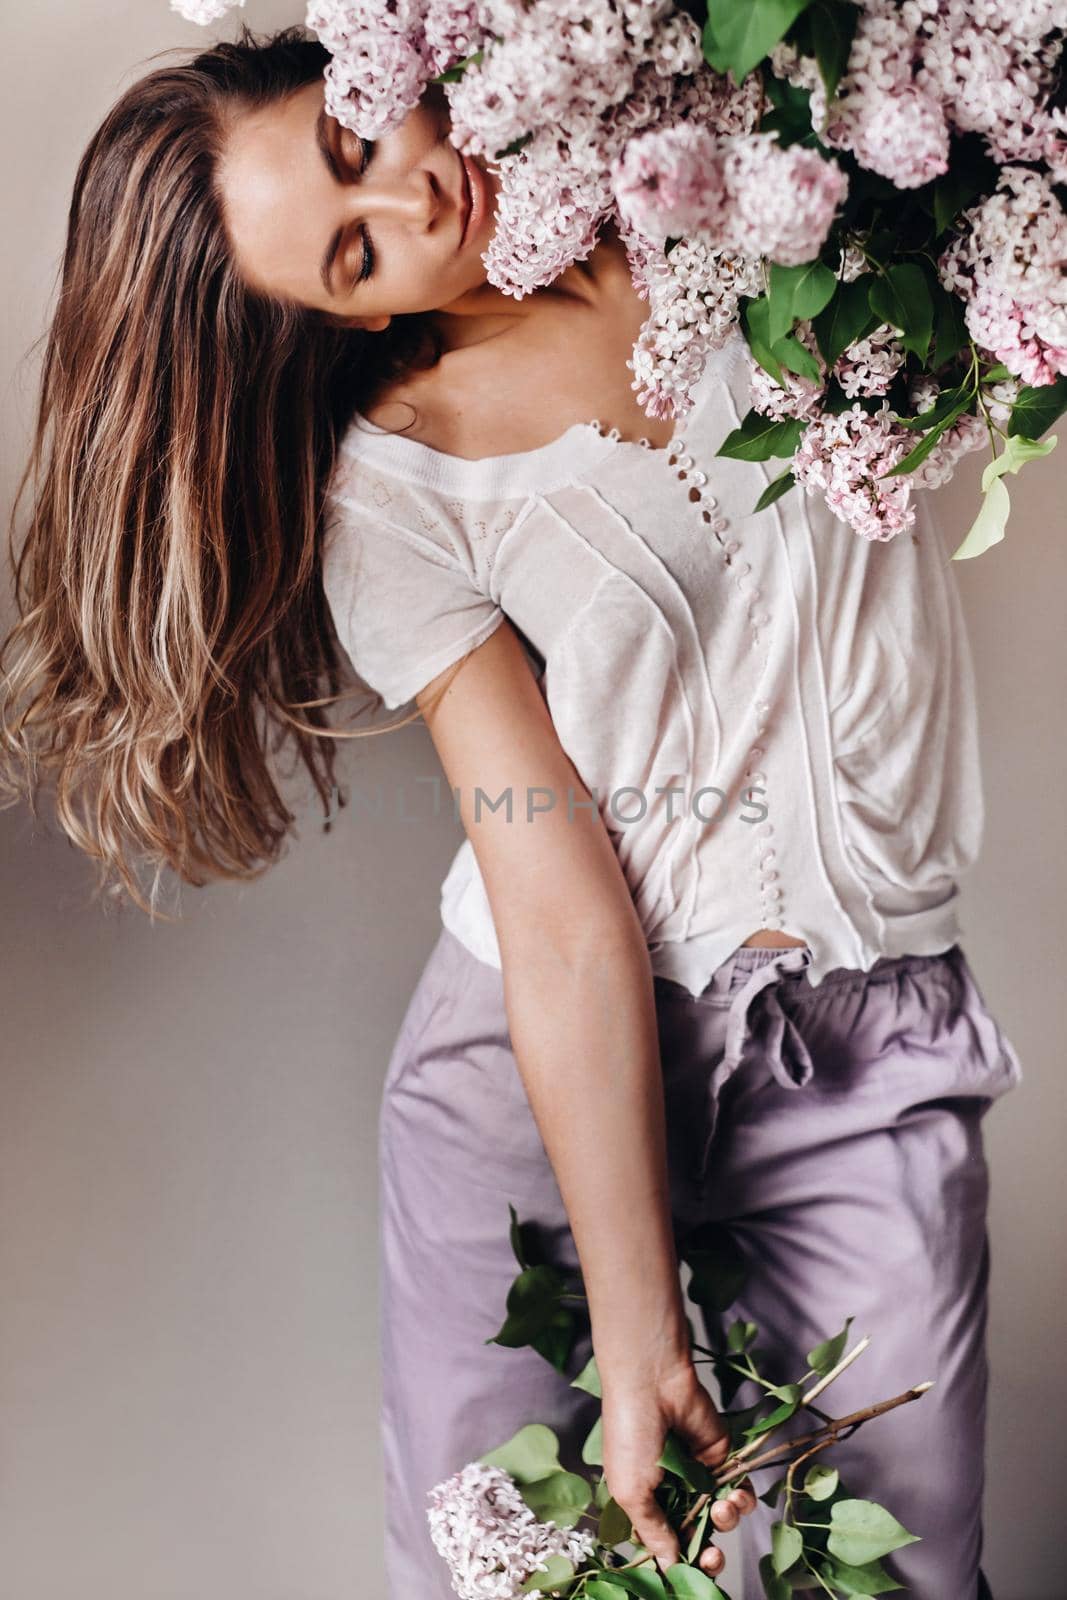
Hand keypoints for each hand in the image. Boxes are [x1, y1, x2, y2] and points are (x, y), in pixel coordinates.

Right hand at [599, 1357, 758, 1579]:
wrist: (652, 1382)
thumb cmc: (630, 1434)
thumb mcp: (631, 1491)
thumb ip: (653, 1530)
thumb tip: (669, 1566)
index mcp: (645, 1502)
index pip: (665, 1544)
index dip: (679, 1562)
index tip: (691, 1573)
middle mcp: (673, 1492)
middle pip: (697, 1537)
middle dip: (708, 1554)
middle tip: (712, 1557)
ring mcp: (698, 1474)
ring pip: (721, 1517)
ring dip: (726, 1521)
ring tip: (721, 1509)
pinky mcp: (721, 1457)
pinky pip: (739, 1489)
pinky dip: (742, 1500)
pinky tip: (735, 1497)